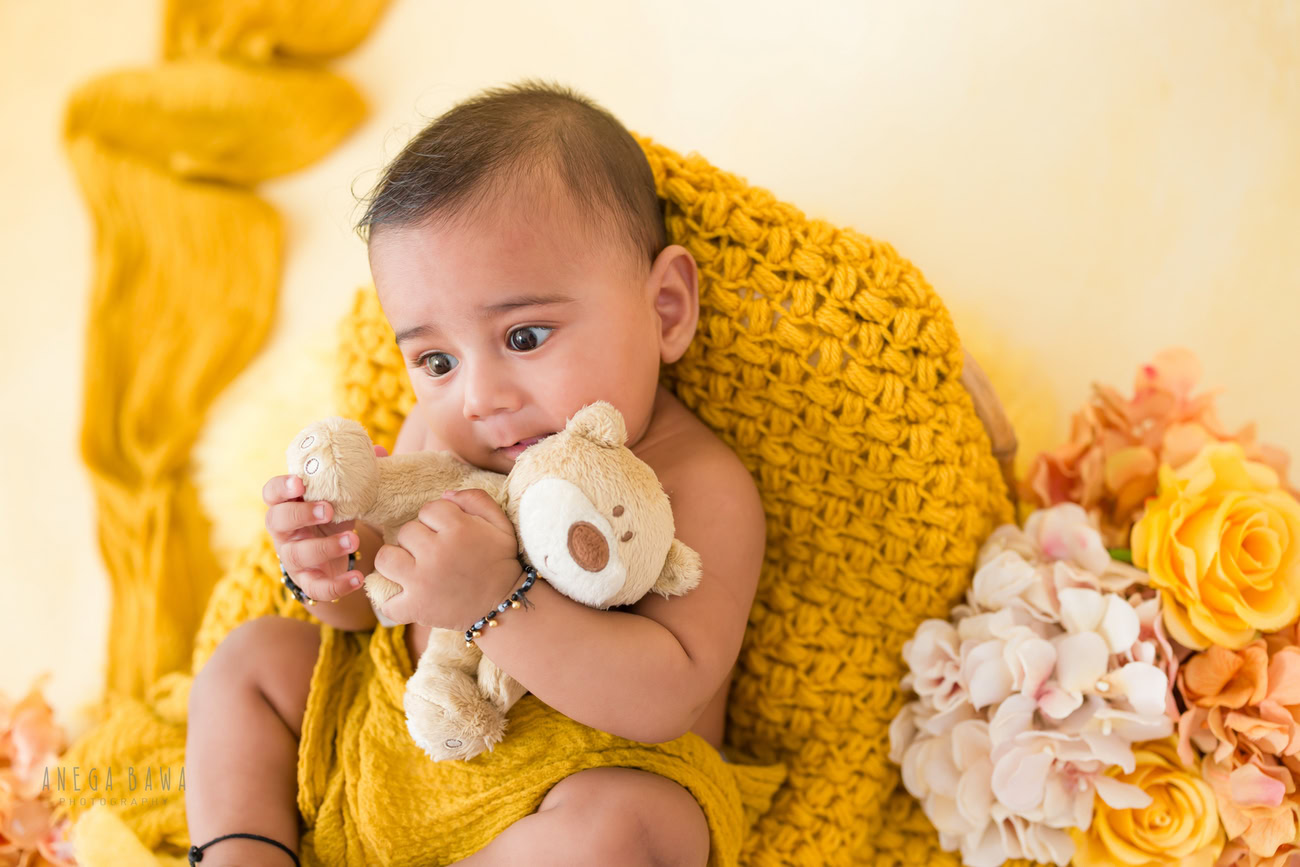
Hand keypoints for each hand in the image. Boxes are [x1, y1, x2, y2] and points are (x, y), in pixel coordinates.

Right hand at [264, 444, 388, 602]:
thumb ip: (358, 475)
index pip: (272, 492)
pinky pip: (316, 588)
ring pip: (298, 554)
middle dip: (301, 514)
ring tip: (353, 540)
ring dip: (325, 547)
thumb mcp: (344, 495)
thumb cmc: (335, 515)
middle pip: (278, 520)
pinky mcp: (307, 581)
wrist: (336, 553)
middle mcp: (284, 531)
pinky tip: (358, 579)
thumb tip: (378, 450)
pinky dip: (337, 585)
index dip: (281, 487)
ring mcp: (292, 557)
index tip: (299, 483)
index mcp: (289, 503)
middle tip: (328, 510)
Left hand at [374, 488, 522, 629]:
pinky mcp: (416, 607)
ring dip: (396, 562)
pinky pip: (386, 602)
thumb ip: (476, 500)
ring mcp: (422, 581)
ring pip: (386, 558)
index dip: (437, 520)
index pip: (428, 509)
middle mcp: (436, 552)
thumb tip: (445, 494)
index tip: (448, 534)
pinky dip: (392, 601)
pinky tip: (406, 597)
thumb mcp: (500, 524)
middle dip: (419, 540)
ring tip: (411, 569)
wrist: (504, 605)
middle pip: (406, 532)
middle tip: (435, 554)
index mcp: (458, 529)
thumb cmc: (500, 562)